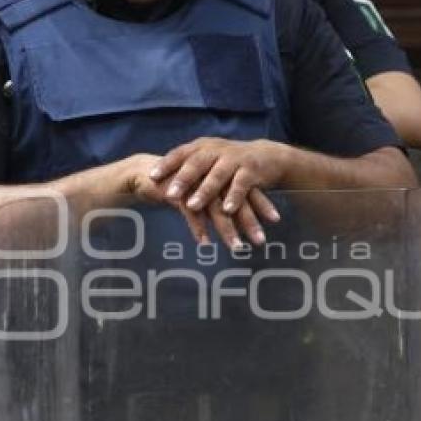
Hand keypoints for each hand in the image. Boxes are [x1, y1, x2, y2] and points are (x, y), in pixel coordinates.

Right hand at [117, 152, 266, 249]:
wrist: (146, 173)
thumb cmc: (178, 184)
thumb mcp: (202, 190)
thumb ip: (218, 200)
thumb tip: (238, 215)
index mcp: (219, 175)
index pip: (246, 190)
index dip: (261, 204)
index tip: (275, 220)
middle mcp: (210, 178)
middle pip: (235, 201)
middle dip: (249, 222)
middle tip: (261, 241)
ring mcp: (194, 185)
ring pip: (215, 210)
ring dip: (228, 230)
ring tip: (237, 248)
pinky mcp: (177, 192)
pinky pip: (191, 213)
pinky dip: (199, 228)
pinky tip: (205, 243)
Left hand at [149, 138, 288, 217]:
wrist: (267, 157)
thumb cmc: (229, 163)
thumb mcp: (208, 161)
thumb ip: (186, 169)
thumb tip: (156, 181)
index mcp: (203, 147)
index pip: (180, 153)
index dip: (166, 164)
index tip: (151, 177)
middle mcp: (217, 150)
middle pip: (196, 163)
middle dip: (182, 179)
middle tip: (168, 195)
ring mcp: (234, 159)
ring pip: (217, 175)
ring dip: (204, 191)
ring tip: (192, 205)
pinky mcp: (251, 170)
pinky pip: (241, 184)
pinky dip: (233, 197)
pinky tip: (227, 210)